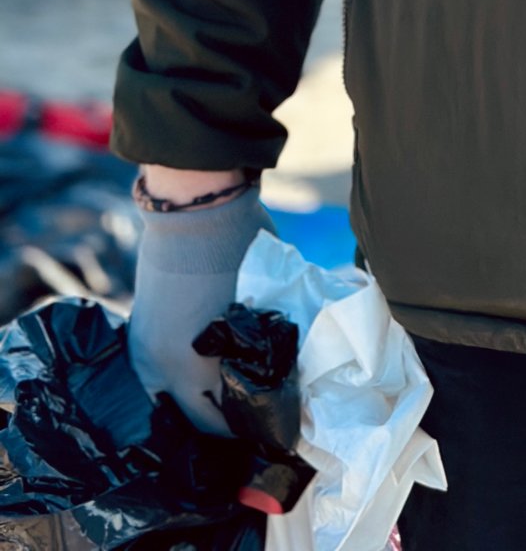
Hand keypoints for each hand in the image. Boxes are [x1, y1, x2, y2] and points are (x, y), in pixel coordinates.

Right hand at [128, 184, 271, 432]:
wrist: (193, 202)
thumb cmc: (240, 247)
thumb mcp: (262, 305)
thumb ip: (263, 346)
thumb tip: (284, 371)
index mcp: (190, 368)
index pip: (219, 424)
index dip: (248, 427)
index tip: (273, 425)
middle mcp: (158, 368)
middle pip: (192, 416)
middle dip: (223, 416)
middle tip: (254, 412)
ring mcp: (143, 348)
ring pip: (172, 396)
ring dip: (199, 396)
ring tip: (232, 392)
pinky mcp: (138, 328)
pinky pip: (160, 370)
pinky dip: (183, 375)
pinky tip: (206, 368)